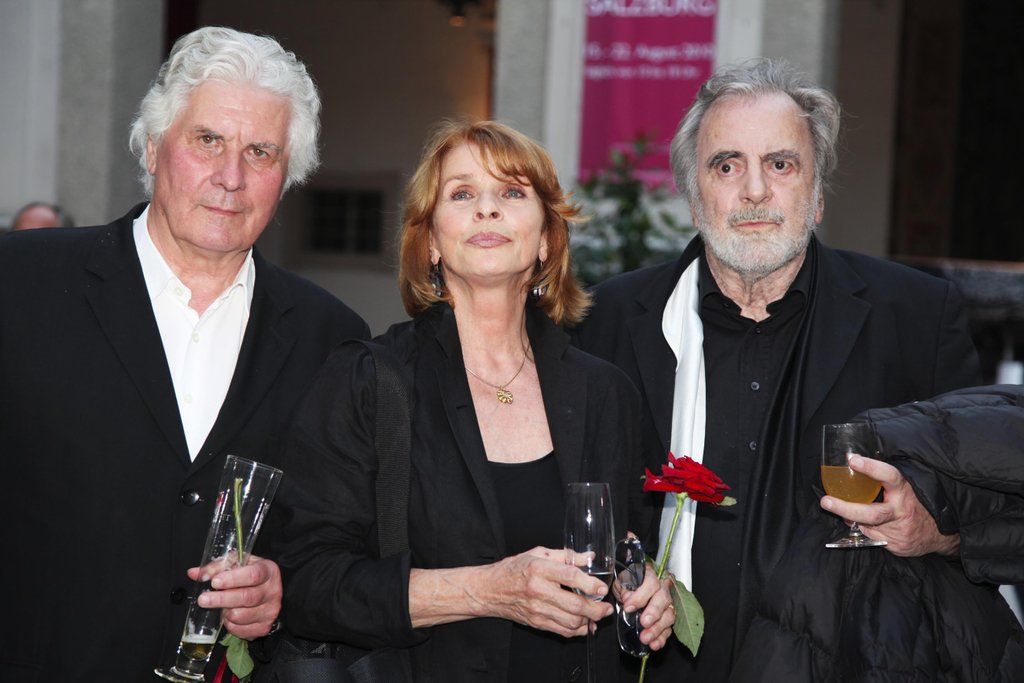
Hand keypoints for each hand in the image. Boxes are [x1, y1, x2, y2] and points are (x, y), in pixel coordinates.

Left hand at [188, 555, 282, 638]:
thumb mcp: (238, 565)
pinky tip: (229, 616)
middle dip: (222, 599)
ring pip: (241, 616)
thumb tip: (194, 573)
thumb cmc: (250, 577)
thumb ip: (217, 567)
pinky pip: (240, 630)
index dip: (233, 579)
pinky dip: (230, 624)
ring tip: (222, 606)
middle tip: (203, 599)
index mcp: (268, 571)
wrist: (268, 594)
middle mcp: (273, 591)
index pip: (253, 575)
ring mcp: (270, 611)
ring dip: (225, 612)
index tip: (215, 582)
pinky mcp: (264, 627)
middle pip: (246, 597)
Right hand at [482, 546, 612, 636]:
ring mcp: (537, 609)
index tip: (602, 588)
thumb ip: (565, 556)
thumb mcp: (537, 553)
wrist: (489, 590)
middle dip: (596, 609)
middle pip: (574, 605)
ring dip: (590, 621)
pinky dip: (577, 630)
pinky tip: (585, 624)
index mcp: (539, 569)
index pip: (570, 576)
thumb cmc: (513, 569)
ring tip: (598, 614)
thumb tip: (589, 558)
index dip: (590, 584)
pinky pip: (562, 631)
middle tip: (607, 607)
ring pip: (571, 621)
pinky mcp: (536, 622)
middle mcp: (538, 590)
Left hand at [614, 562, 673, 650]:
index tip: (628, 606)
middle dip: (654, 612)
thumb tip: (628, 597)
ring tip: (646, 638)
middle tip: (644, 622)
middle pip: (663, 599)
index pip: (651, 583)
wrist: (630, 589)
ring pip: (669, 615)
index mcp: (650, 575)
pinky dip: (661, 638)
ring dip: (657, 628)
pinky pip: (668, 629)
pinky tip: (654, 644)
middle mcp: (662, 588)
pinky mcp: (667, 618)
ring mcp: (667, 604)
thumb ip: (624, 588)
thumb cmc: (627, 583)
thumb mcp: (621, 581)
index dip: (641, 595)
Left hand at [820, 455, 959, 556]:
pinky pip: (870, 537)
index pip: (889, 476)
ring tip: (839, 508)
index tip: (852, 459)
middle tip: (826, 501)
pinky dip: (863, 528)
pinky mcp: (895, 546)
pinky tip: (863, 523)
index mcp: (906, 492)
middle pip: (871, 513)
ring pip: (866, 526)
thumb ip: (886, 481)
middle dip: (846, 508)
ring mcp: (899, 532)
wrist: (941, 534)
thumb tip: (854, 464)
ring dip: (851, 517)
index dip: (871, 467)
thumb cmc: (918, 504)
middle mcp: (902, 512)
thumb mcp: (907, 488)